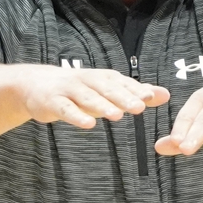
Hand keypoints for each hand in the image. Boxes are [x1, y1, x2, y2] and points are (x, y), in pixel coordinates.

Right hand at [20, 66, 169, 129]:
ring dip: (102, 105)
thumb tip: (165, 94)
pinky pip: (66, 109)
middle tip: (140, 107)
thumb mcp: (107, 91)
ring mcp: (69, 90)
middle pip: (106, 88)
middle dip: (123, 97)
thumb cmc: (79, 90)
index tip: (151, 97)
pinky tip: (88, 125)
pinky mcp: (53, 102)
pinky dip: (77, 116)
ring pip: (87, 97)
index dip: (135, 89)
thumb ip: (135, 93)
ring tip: (117, 115)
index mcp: (102, 78)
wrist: (37, 84)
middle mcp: (87, 81)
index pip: (121, 83)